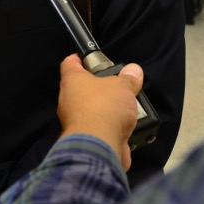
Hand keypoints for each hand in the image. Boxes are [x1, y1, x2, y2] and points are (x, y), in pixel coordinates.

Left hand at [57, 55, 143, 170]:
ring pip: (92, 110)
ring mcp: (76, 121)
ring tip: (126, 109)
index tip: (86, 57)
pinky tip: (125, 129)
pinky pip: (99, 129)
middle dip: (100, 88)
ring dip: (107, 110)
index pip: (69, 63)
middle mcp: (69, 100)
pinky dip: (110, 129)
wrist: (99, 146)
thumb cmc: (103, 108)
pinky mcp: (85, 138)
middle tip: (116, 85)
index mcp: (72, 81)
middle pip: (82, 89)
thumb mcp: (122, 86)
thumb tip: (134, 71)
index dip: (78, 57)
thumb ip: (128, 78)